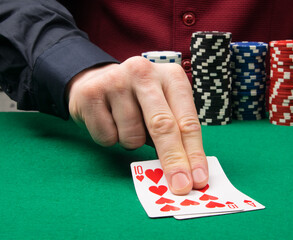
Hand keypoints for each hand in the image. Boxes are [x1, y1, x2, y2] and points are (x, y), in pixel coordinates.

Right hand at [67, 56, 207, 194]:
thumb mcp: (163, 108)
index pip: (188, 120)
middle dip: (173, 160)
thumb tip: (186, 172)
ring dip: (132, 142)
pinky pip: (107, 136)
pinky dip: (110, 138)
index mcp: (171, 76)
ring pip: (132, 136)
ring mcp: (116, 80)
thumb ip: (175, 133)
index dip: (194, 153)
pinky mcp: (91, 93)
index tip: (198, 179)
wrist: (97, 81)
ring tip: (126, 124)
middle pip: (163, 125)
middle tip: (180, 186)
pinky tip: (109, 120)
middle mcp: (145, 72)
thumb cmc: (139, 101)